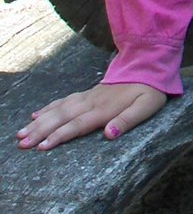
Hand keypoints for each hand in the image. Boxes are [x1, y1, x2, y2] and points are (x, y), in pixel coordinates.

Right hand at [16, 82, 165, 150]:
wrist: (148, 66)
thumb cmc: (150, 91)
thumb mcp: (146, 107)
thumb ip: (128, 120)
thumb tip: (109, 134)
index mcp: (104, 109)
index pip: (77, 125)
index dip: (59, 136)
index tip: (41, 147)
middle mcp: (91, 103)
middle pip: (61, 118)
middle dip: (40, 131)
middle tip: (21, 143)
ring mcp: (87, 97)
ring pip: (58, 110)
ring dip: (39, 121)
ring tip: (21, 133)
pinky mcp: (87, 94)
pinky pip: (63, 101)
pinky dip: (48, 108)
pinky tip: (35, 115)